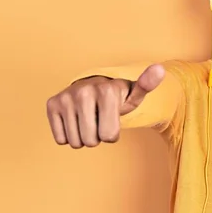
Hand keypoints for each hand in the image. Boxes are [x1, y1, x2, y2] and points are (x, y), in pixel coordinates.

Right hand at [46, 64, 164, 147]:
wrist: (92, 86)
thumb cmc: (117, 96)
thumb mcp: (134, 94)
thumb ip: (147, 85)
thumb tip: (160, 69)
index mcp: (106, 91)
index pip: (109, 136)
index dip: (112, 133)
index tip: (112, 118)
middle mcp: (83, 92)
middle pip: (91, 141)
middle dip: (98, 136)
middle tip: (99, 120)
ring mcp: (65, 98)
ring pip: (76, 142)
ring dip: (84, 137)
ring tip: (88, 119)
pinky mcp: (51, 104)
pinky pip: (60, 139)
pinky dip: (69, 135)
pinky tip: (75, 120)